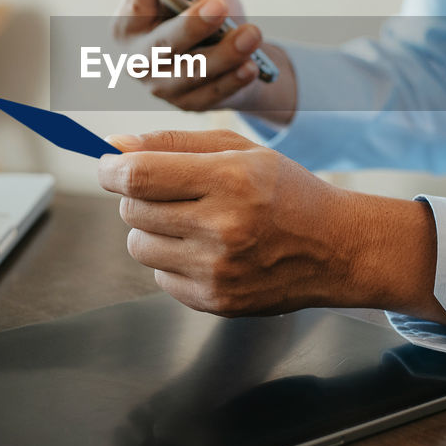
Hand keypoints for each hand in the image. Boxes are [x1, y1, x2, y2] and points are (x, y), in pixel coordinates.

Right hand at [91, 0, 294, 121]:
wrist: (224, 47)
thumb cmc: (194, 6)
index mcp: (126, 28)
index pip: (132, 7)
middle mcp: (138, 62)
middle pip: (163, 46)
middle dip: (191, 26)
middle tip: (218, 4)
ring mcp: (164, 88)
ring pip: (193, 73)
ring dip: (224, 54)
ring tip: (251, 34)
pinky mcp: (192, 105)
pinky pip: (213, 94)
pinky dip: (233, 81)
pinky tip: (251, 66)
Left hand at [98, 129, 445, 322]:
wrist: (336, 248)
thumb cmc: (285, 191)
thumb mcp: (238, 151)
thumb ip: (172, 143)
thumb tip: (112, 146)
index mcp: (231, 179)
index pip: (138, 176)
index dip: (111, 168)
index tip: (108, 165)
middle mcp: (223, 227)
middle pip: (132, 210)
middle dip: (138, 196)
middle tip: (172, 191)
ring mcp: (218, 270)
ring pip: (139, 246)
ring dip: (153, 229)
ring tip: (192, 221)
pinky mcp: (216, 302)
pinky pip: (160, 277)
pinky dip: (172, 262)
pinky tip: (207, 250)